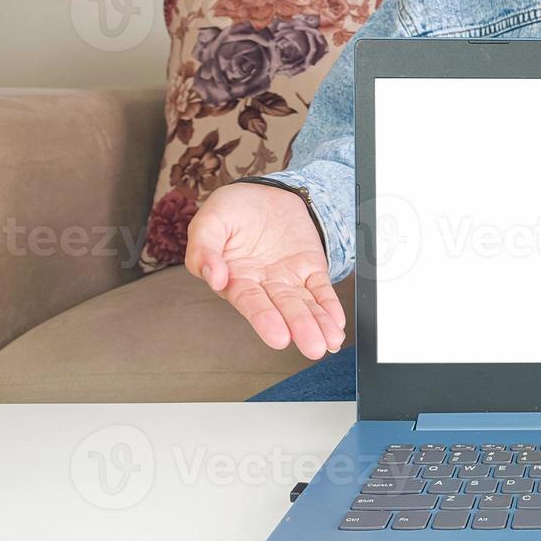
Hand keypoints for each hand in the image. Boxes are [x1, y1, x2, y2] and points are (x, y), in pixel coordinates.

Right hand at [185, 183, 345, 359]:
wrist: (262, 193)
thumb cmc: (232, 211)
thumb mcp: (209, 221)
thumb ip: (204, 248)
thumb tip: (214, 277)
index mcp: (236, 278)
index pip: (251, 303)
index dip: (264, 319)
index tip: (278, 337)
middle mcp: (263, 284)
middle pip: (283, 309)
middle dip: (299, 328)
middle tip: (313, 346)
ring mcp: (288, 278)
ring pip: (305, 304)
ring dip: (319, 323)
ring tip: (331, 341)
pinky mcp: (309, 268)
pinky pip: (321, 289)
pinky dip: (330, 305)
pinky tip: (337, 322)